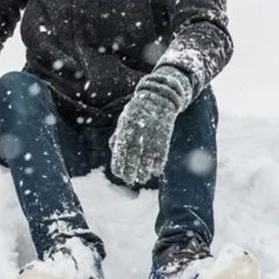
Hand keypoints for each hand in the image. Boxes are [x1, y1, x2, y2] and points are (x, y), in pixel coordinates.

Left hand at [109, 66, 192, 185]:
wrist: (160, 97)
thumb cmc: (138, 111)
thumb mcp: (125, 120)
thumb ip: (118, 135)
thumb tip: (113, 151)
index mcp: (126, 129)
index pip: (120, 153)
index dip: (119, 165)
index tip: (119, 174)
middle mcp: (138, 134)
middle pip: (133, 159)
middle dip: (130, 172)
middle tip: (129, 180)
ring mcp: (152, 136)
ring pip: (147, 161)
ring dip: (144, 172)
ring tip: (141, 178)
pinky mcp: (164, 137)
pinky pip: (161, 156)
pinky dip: (158, 166)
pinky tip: (154, 171)